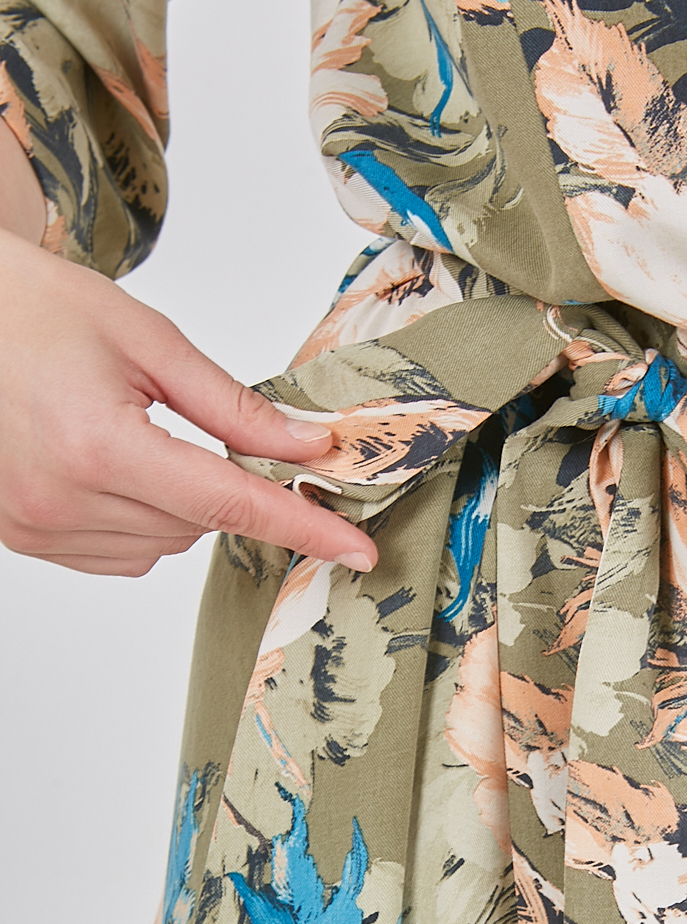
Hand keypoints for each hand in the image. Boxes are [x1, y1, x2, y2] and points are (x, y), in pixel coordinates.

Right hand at [0, 225, 376, 576]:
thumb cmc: (33, 309)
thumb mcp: (144, 340)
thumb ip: (232, 405)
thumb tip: (308, 446)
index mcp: (98, 444)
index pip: (228, 501)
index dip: (302, 526)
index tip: (357, 550)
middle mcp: (64, 499)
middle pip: (201, 522)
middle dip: (218, 480)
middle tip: (184, 421)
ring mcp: (40, 527)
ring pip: (168, 543)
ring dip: (178, 502)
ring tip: (124, 431)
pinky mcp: (26, 538)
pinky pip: (125, 554)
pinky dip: (140, 519)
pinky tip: (107, 467)